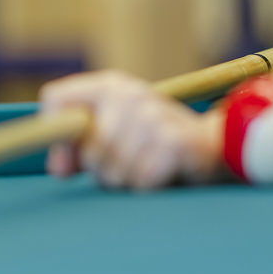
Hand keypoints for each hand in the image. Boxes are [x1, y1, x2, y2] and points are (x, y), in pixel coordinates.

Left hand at [40, 70, 226, 190]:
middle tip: (133, 164)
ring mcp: (153, 114)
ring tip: (152, 167)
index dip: (57, 137)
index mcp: (110, 86)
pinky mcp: (174, 140)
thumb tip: (59, 168)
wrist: (217, 145)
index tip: (69, 162)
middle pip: (89, 152)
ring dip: (131, 182)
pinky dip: (152, 187)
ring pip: (114, 172)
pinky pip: (142, 181)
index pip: (55, 98)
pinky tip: (168, 173)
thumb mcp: (114, 139)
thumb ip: (79, 149)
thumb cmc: (155, 145)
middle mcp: (130, 93)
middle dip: (106, 171)